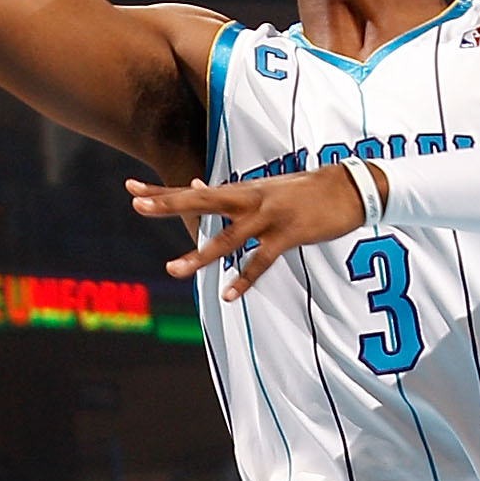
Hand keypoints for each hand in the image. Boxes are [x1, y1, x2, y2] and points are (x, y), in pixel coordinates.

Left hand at [129, 163, 367, 299]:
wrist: (348, 187)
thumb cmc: (304, 190)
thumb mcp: (265, 187)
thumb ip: (229, 192)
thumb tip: (197, 185)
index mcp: (241, 190)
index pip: (193, 191)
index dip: (161, 192)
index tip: (130, 190)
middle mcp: (249, 200)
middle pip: (202, 202)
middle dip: (169, 204)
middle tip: (138, 206)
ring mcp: (268, 218)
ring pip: (228, 239)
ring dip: (200, 254)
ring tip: (173, 269)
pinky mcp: (288, 235)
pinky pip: (261, 261)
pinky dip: (244, 279)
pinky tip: (228, 295)